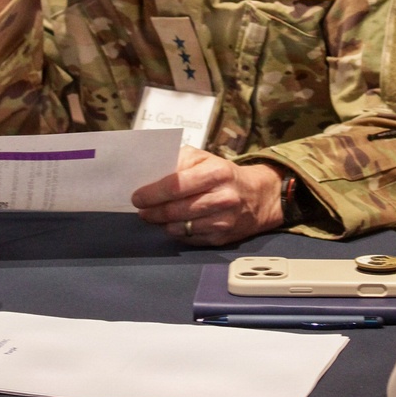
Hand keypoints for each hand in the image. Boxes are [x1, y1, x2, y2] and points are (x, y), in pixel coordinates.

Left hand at [132, 146, 283, 245]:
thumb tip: (151, 175)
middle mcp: (223, 198)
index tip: (137, 196)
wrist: (257, 196)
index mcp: (217, 173)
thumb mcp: (204, 158)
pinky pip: (188, 238)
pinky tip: (174, 223)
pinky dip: (176, 231)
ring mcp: (223, 221)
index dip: (152, 193)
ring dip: (162, 223)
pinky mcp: (221, 238)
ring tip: (155, 215)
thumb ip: (178, 161)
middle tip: (142, 209)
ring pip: (180, 227)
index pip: (177, 185)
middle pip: (175, 210)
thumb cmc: (224, 174)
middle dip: (152, 211)